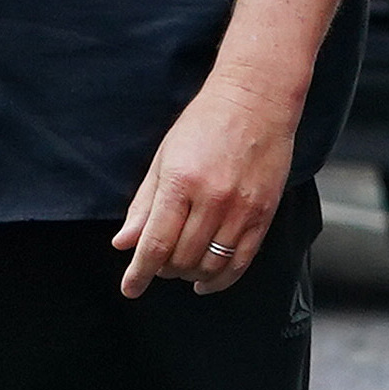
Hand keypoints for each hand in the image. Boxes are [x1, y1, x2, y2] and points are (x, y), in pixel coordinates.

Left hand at [112, 68, 296, 297]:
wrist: (256, 101)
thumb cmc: (205, 124)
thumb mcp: (164, 158)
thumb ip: (144, 205)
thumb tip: (124, 242)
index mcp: (180, 182)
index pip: (155, 243)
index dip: (139, 273)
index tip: (130, 288)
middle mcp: (212, 199)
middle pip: (181, 259)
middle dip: (163, 269)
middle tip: (158, 263)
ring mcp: (241, 209)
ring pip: (210, 265)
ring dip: (190, 275)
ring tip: (181, 267)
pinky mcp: (263, 215)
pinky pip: (241, 262)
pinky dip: (221, 279)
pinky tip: (207, 281)